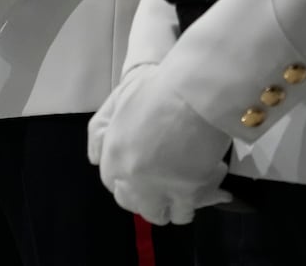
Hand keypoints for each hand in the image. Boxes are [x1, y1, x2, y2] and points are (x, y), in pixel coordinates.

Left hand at [94, 64, 232, 225]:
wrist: (195, 94)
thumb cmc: (157, 90)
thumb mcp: (117, 102)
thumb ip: (100, 131)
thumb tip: (95, 159)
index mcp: (113, 154)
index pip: (111, 182)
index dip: (126, 179)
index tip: (142, 172)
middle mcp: (131, 176)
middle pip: (132, 203)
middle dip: (145, 196)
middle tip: (163, 180)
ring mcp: (159, 188)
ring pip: (158, 215)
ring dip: (170, 204)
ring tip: (185, 184)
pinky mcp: (188, 193)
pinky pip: (187, 212)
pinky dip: (198, 200)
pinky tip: (210, 176)